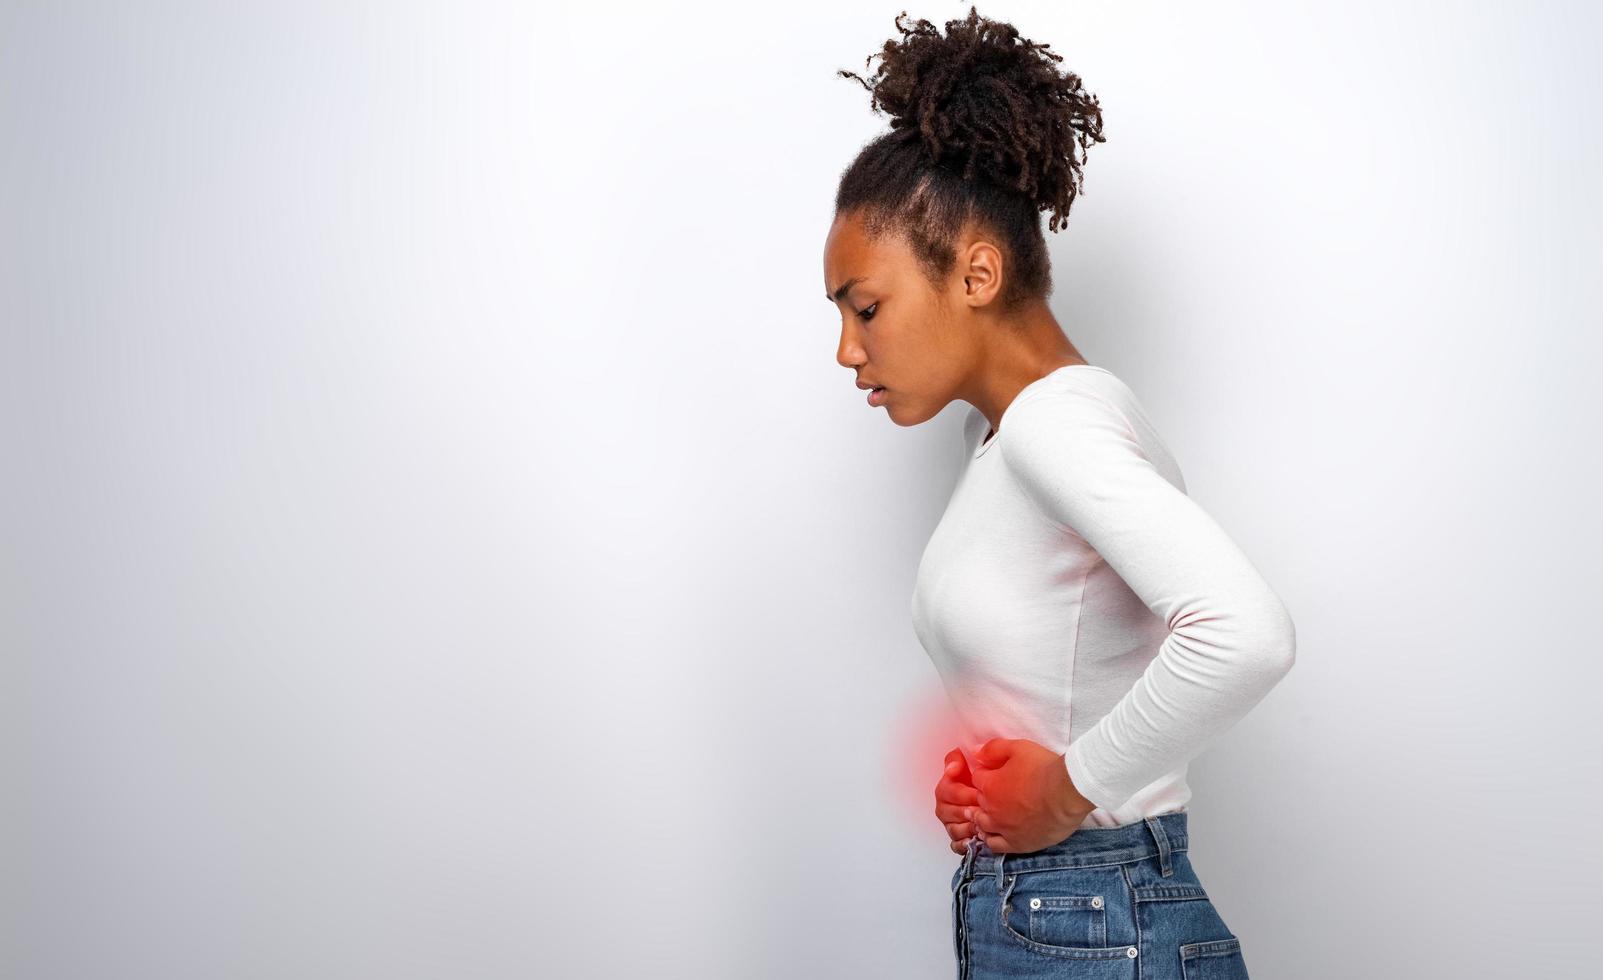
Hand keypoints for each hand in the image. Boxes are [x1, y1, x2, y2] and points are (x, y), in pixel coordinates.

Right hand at [933, 748, 980, 853]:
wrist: (997, 798)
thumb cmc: (983, 781)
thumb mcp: (971, 763)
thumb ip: (958, 759)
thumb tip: (952, 768)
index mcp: (946, 789)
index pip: (945, 791)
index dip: (962, 793)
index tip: (978, 793)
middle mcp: (945, 807)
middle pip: (947, 812)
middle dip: (967, 811)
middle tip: (982, 810)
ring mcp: (951, 824)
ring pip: (953, 830)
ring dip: (968, 828)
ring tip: (983, 824)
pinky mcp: (958, 840)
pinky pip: (956, 846)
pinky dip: (966, 844)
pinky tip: (977, 838)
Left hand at [968, 737, 1095, 853]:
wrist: (1068, 793)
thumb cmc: (1045, 769)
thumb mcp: (1018, 748)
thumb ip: (993, 749)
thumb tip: (975, 752)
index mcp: (989, 785)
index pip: (976, 780)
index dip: (985, 775)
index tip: (994, 774)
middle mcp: (992, 809)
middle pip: (978, 804)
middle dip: (983, 797)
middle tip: (995, 794)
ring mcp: (1004, 829)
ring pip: (982, 827)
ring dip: (982, 820)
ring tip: (990, 815)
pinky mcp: (1018, 843)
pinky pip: (995, 846)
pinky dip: (991, 839)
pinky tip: (996, 834)